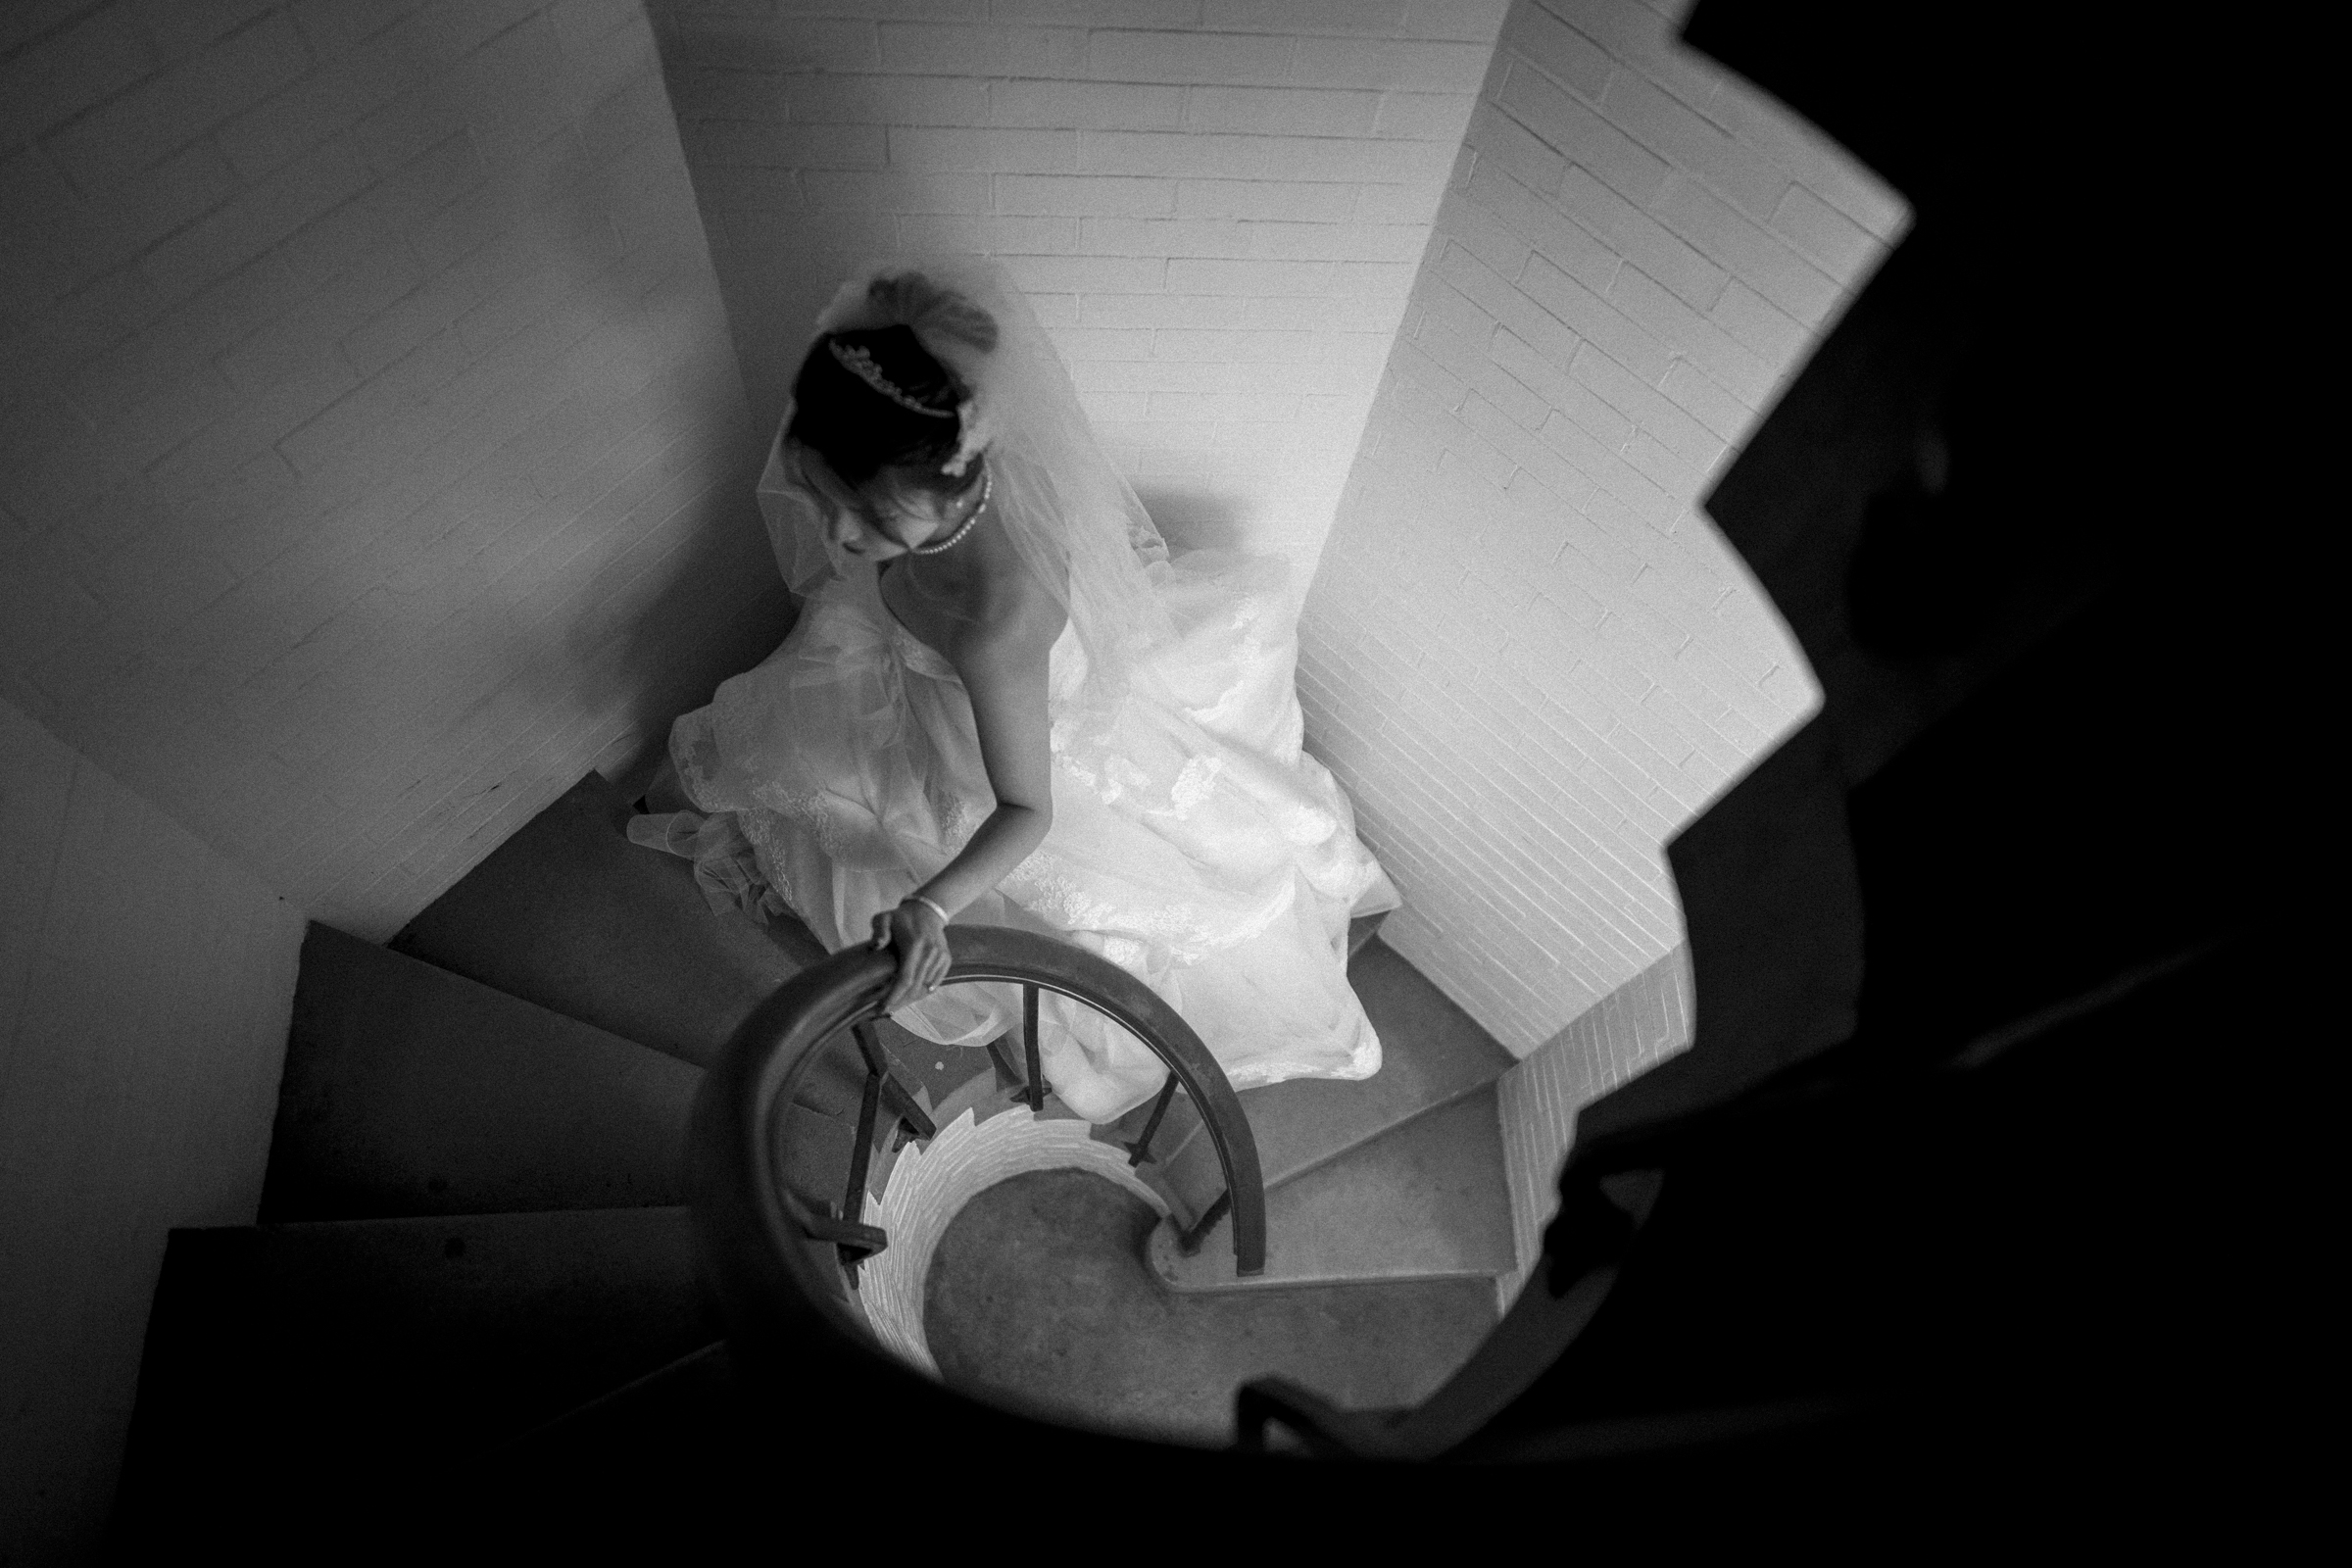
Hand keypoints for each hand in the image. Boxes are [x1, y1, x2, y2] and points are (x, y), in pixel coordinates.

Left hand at [870, 898, 950, 1015]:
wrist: (927, 910)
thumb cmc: (900, 917)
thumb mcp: (884, 918)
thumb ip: (879, 930)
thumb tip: (876, 945)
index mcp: (914, 945)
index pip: (905, 979)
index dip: (894, 996)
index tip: (882, 1008)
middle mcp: (930, 953)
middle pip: (915, 988)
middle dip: (899, 1002)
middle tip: (883, 1010)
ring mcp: (940, 957)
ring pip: (925, 988)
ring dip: (910, 999)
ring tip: (895, 1004)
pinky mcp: (946, 959)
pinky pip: (935, 983)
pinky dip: (923, 992)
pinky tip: (910, 996)